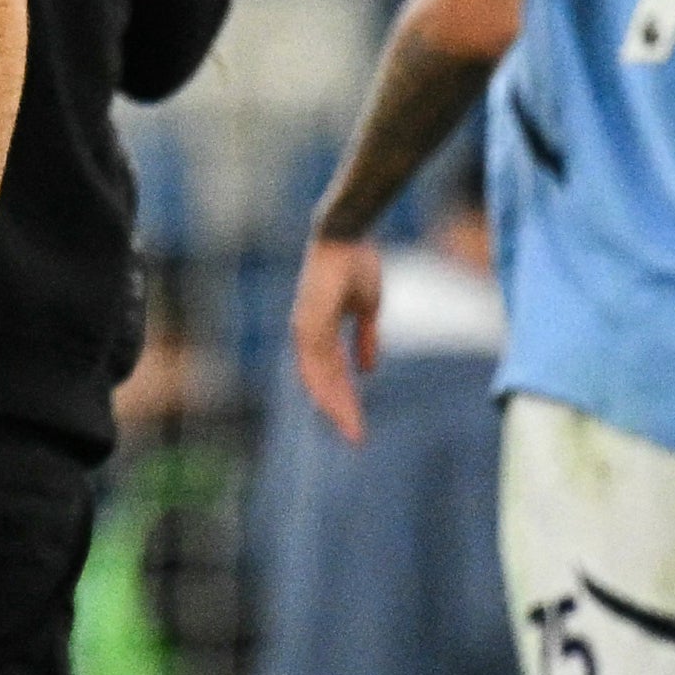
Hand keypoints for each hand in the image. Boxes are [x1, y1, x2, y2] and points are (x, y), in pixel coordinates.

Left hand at [290, 232, 384, 446]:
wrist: (347, 236)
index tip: (356, 421)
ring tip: (352, 430)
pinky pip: (319, 361)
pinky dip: (328, 384)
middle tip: (355, 438)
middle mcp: (308, 334)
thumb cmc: (356, 265)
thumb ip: (364, 340)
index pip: (332, 373)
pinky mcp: (309, 322)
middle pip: (324, 382)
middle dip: (340, 410)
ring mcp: (306, 329)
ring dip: (337, 405)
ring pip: (320, 378)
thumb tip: (368, 370)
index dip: (343, 396)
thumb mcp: (367, 309)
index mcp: (321, 332)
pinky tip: (339, 403)